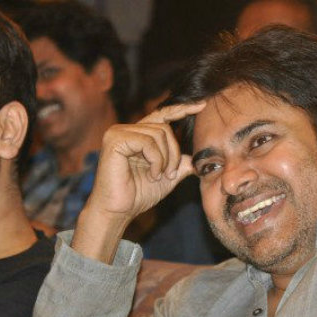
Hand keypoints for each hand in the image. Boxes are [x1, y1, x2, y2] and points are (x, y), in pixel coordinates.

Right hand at [88, 102, 205, 226]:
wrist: (118, 211)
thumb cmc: (137, 196)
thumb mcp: (166, 178)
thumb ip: (180, 165)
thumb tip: (196, 159)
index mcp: (138, 135)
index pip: (162, 115)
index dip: (181, 109)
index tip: (202, 105)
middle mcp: (127, 130)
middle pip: (165, 128)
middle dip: (174, 153)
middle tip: (171, 174)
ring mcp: (118, 133)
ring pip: (158, 134)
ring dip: (165, 160)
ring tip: (158, 176)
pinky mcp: (115, 140)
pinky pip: (147, 142)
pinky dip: (156, 161)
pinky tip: (152, 175)